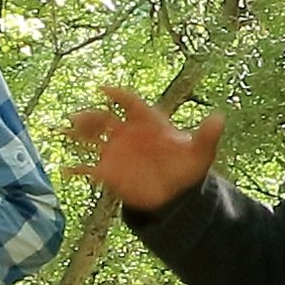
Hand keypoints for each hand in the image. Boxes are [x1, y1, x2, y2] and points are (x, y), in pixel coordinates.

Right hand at [64, 86, 219, 213]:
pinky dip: (77, 169)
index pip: (131, 103)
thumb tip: (221, 118)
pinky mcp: (110, 172)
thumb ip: (207, 136)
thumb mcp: (201, 153)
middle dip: (90, 116)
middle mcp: (127, 133)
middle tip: (76, 117)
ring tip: (64, 131)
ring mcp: (116, 152)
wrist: (177, 194)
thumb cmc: (187, 168)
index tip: (105, 89)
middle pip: (104, 119)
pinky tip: (65, 170)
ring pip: (91, 139)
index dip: (119, 96)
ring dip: (77, 134)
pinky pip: (89, 169)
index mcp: (147, 123)